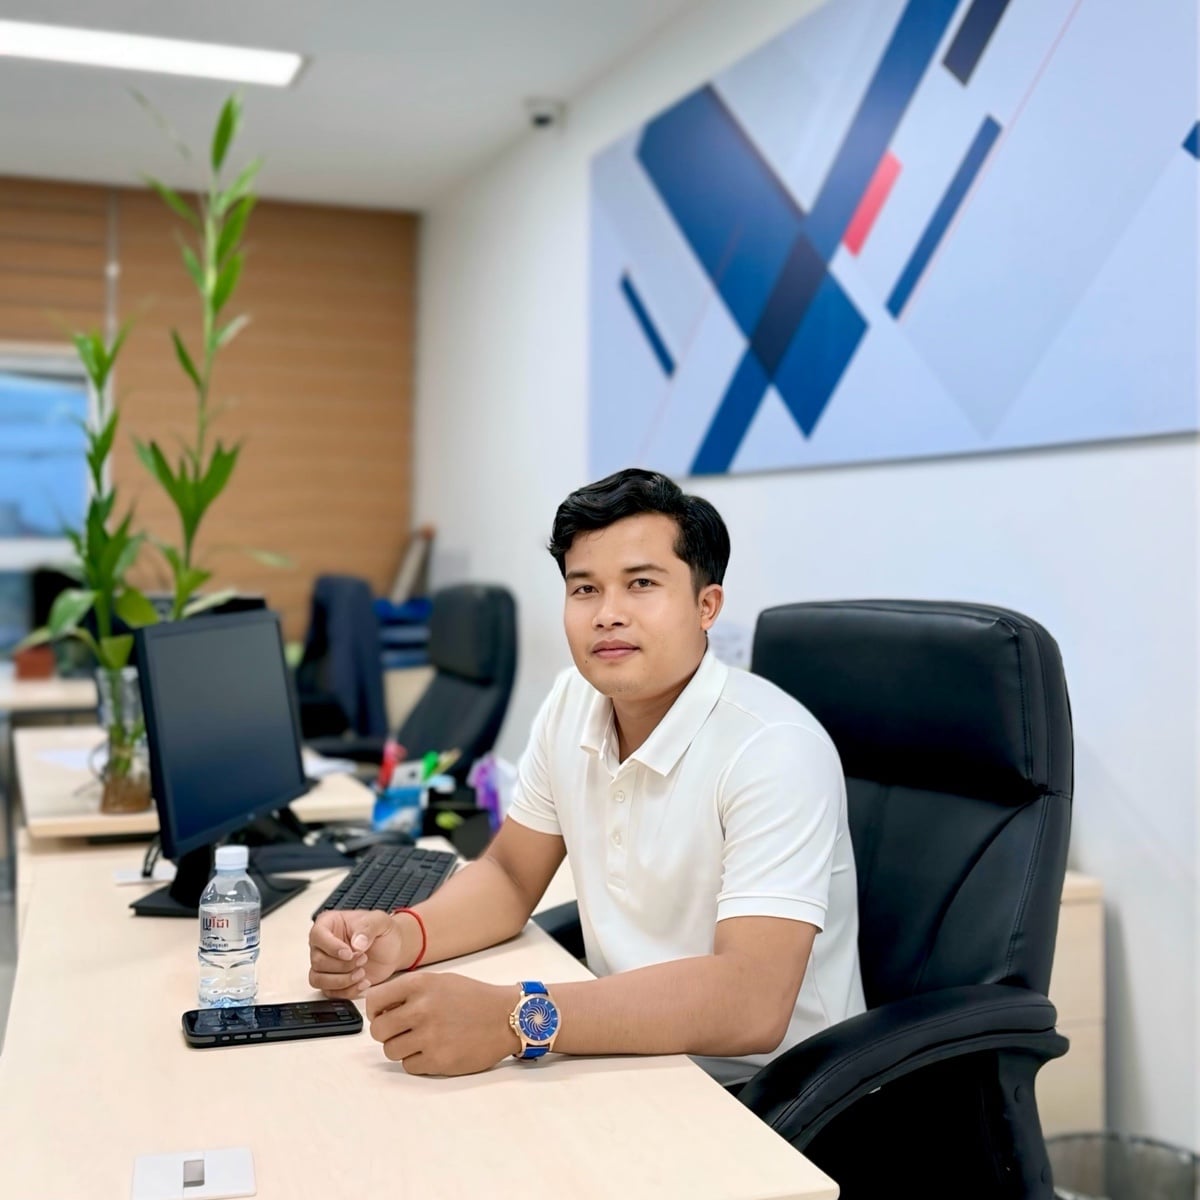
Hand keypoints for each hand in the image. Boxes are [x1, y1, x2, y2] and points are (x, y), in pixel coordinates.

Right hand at [308, 910, 408, 999]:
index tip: (349, 953)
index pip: (318, 935)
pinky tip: (363, 984)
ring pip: (318, 979)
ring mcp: (326, 964)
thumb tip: (356, 943)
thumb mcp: (379, 921)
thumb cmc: (382, 932)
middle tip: (363, 959)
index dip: (332, 947)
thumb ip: (368, 928)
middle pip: (317, 961)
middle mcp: (323, 945)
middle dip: (342, 965)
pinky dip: (347, 991)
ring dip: (342, 981)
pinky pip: (329, 992)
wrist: (393, 949)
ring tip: (362, 973)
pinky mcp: (332, 981)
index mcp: (329, 923)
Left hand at [366, 972, 520, 1075]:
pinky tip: (434, 1050)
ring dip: (402, 1048)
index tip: (382, 1015)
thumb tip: (379, 1008)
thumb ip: (410, 991)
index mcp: (420, 984)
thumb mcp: (440, 981)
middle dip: (386, 1033)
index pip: (374, 1000)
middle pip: (378, 1030)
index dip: (375, 1011)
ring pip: (391, 1051)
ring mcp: (430, 1036)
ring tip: (421, 1040)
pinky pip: (409, 1066)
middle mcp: (422, 1009)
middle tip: (401, 1031)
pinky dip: (417, 1061)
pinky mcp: (439, 1060)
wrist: (505, 1017)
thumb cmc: (473, 998)